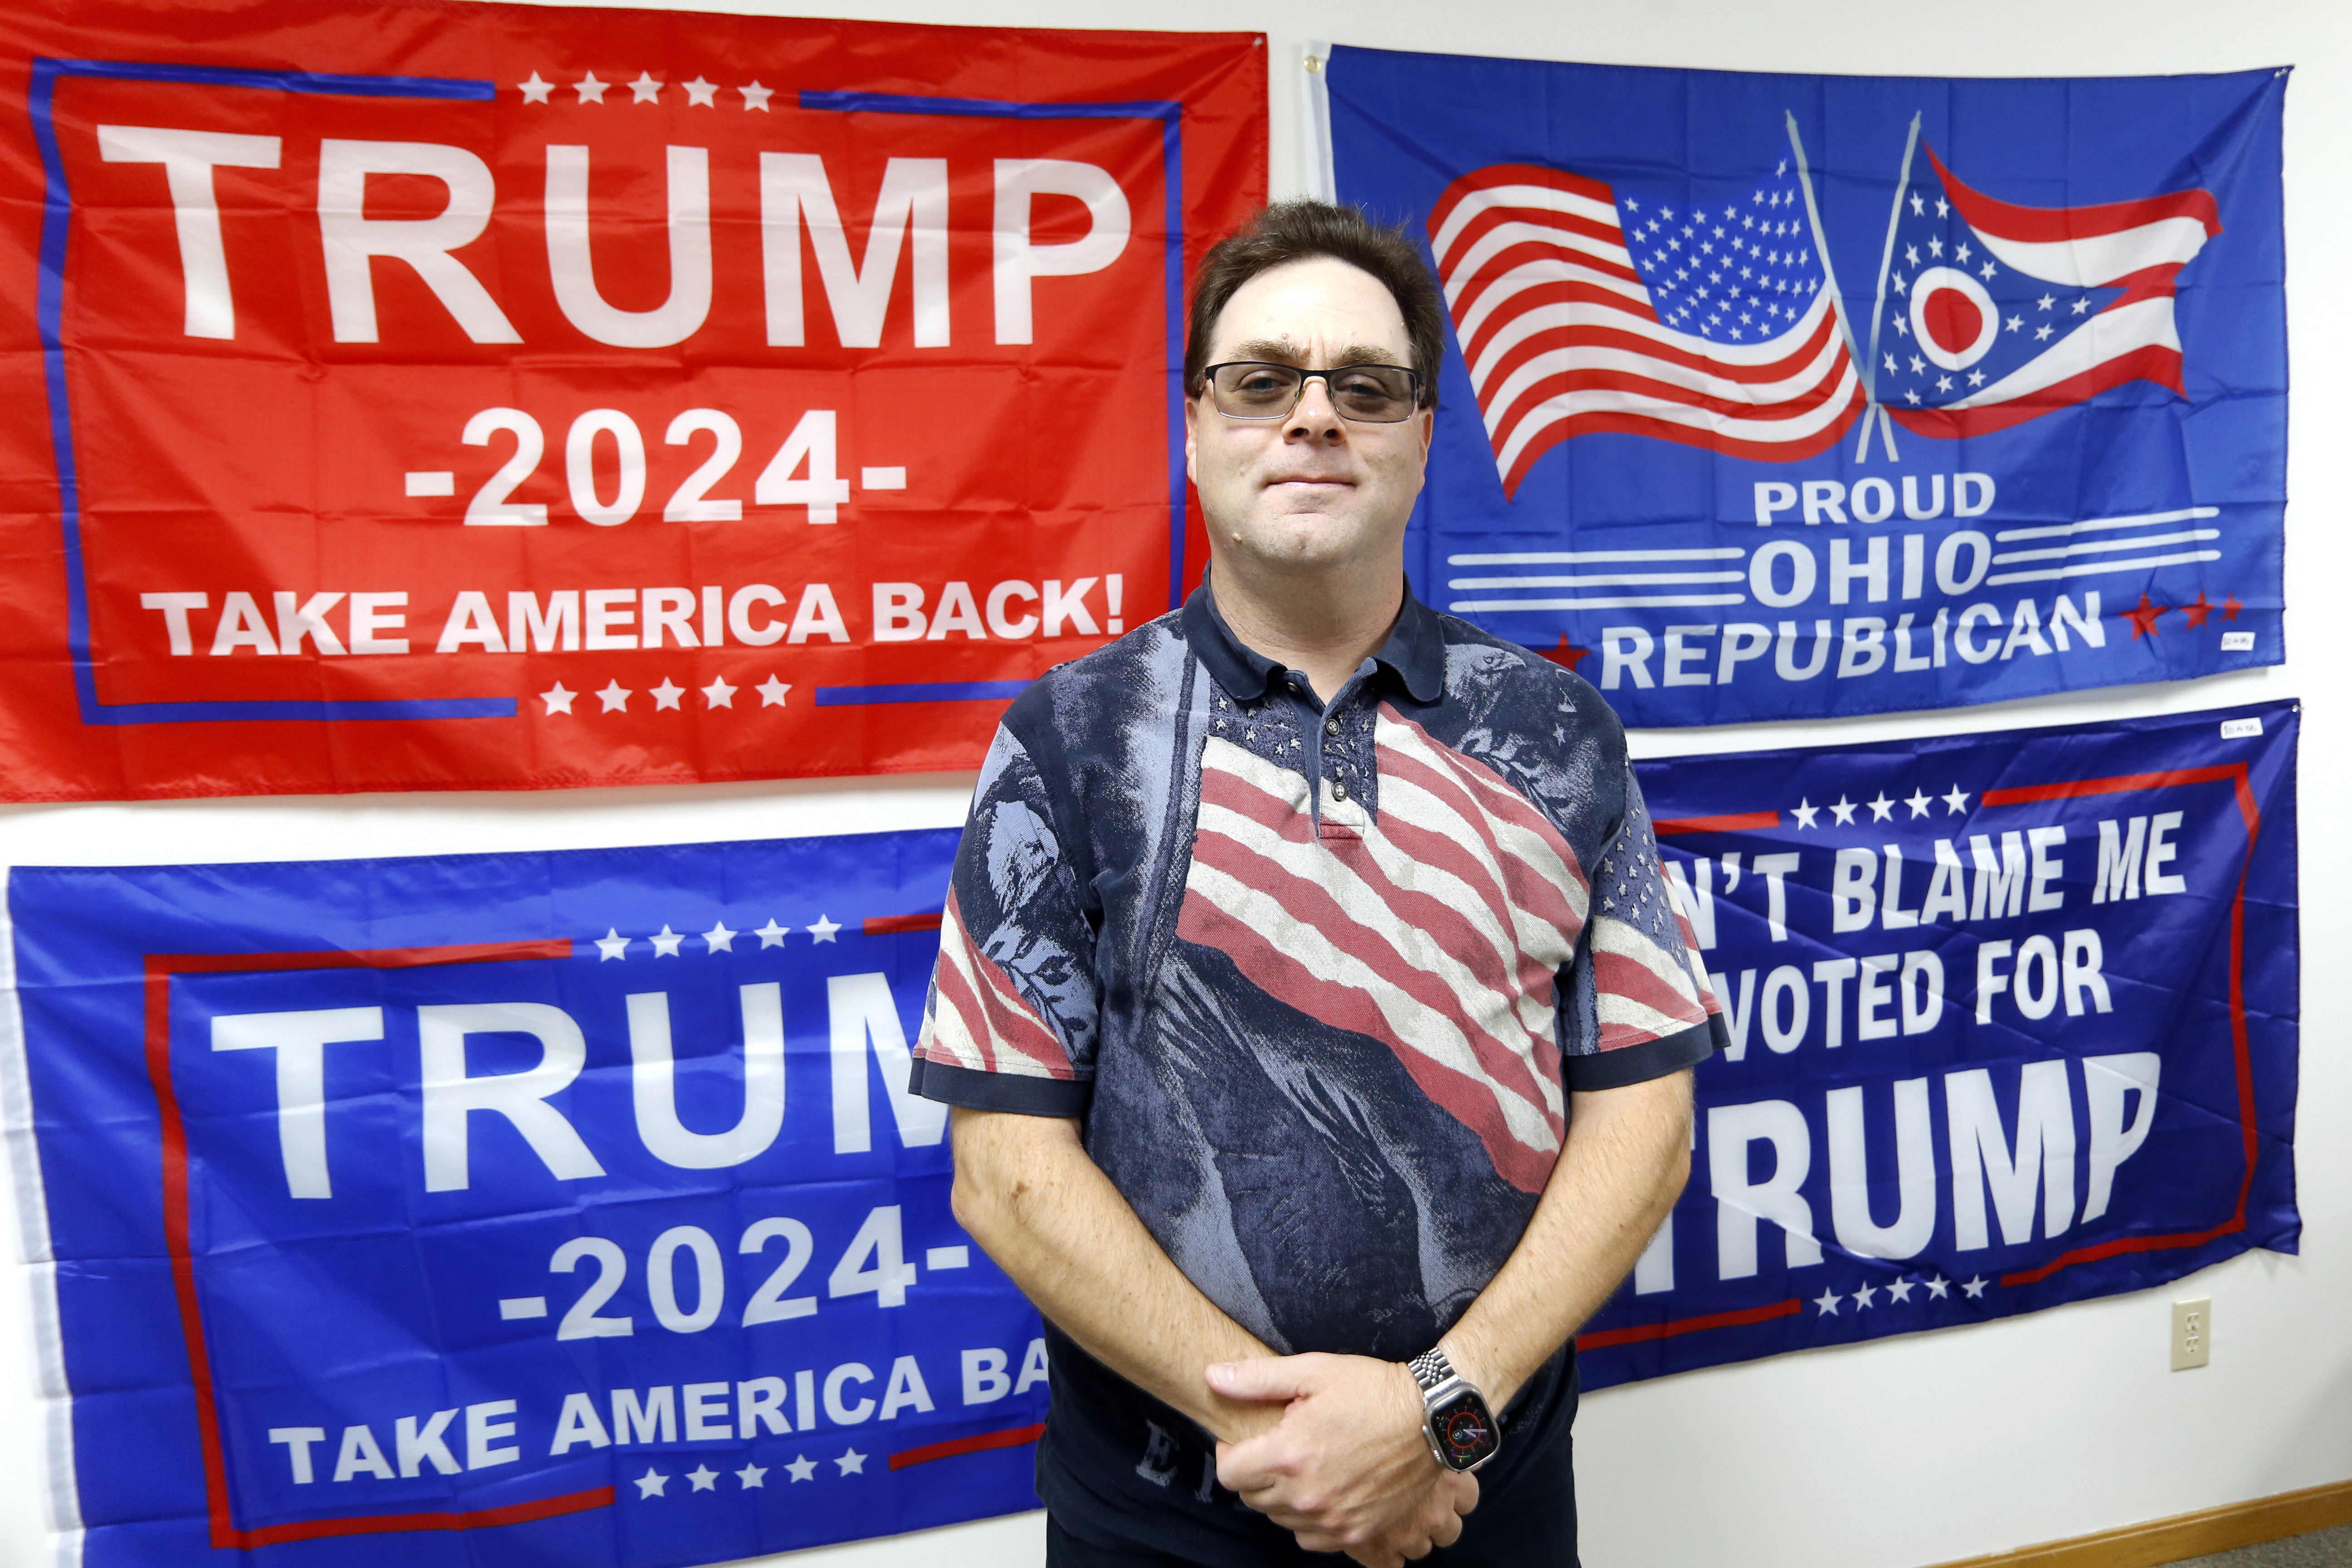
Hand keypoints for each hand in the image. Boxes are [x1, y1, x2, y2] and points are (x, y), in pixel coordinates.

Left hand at [1208, 1354, 1477, 1563]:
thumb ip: (1257, 1378)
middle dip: (1255, 1472)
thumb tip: (1212, 1376)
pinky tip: (1320, 1492)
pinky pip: (1311, 1539)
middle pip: (1252, 1498)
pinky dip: (1307, 1520)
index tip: (1244, 1439)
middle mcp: (1307, 1496)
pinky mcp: (1357, 1534)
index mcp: (1290, 1456)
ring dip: (1280, 1497)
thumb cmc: (1372, 1391)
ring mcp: (1334, 1520)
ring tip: (1300, 1467)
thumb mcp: (1313, 1371)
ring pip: (1280, 1520)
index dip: (1230, 1452)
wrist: (1431, 1420)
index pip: (1229, 1473)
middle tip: (1275, 1448)